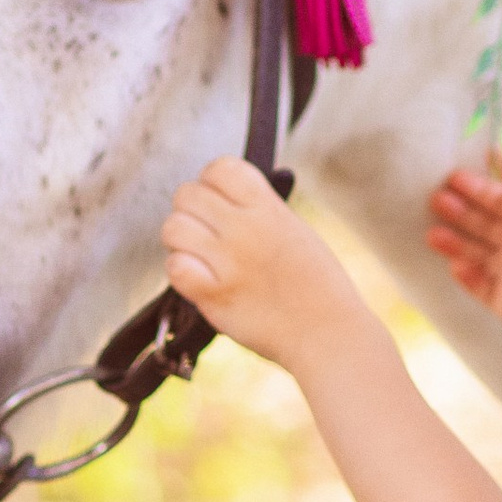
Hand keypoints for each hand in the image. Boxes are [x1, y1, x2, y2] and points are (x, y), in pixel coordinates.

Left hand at [162, 159, 363, 369]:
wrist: (328, 333)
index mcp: (269, 208)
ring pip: (173, 228)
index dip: (211, 181)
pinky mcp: (215, 296)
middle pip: (186, 194)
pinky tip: (198, 278)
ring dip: (180, 241)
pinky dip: (180, 271)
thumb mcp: (296, 231)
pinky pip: (174, 268)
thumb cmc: (317, 285)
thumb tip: (222, 199)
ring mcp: (229, 262)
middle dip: (190, 211)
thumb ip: (260, 211)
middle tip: (205, 232)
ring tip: (200, 255)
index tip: (218, 201)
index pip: (219, 168)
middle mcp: (246, 229)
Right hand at [425, 157, 501, 338]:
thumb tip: (496, 147)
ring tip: (432, 234)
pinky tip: (455, 265)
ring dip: (454, 244)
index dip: (474, 187)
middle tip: (436, 200)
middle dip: (459, 212)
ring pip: (477, 255)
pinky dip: (467, 277)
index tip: (450, 177)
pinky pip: (481, 288)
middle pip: (484, 225)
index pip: (496, 198)